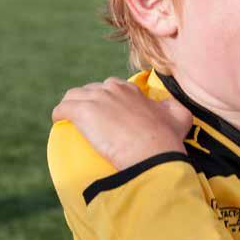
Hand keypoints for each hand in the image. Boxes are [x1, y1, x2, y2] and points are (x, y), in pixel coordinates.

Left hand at [52, 79, 191, 169]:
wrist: (152, 152)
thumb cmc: (167, 138)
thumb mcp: (180, 116)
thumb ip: (173, 106)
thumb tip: (168, 104)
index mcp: (130, 89)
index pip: (112, 87)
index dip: (108, 99)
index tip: (108, 113)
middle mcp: (112, 89)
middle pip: (91, 90)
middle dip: (89, 101)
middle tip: (90, 120)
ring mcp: (96, 99)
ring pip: (74, 96)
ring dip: (71, 106)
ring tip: (70, 120)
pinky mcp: (82, 112)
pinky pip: (63, 109)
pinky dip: (59, 114)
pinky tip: (59, 122)